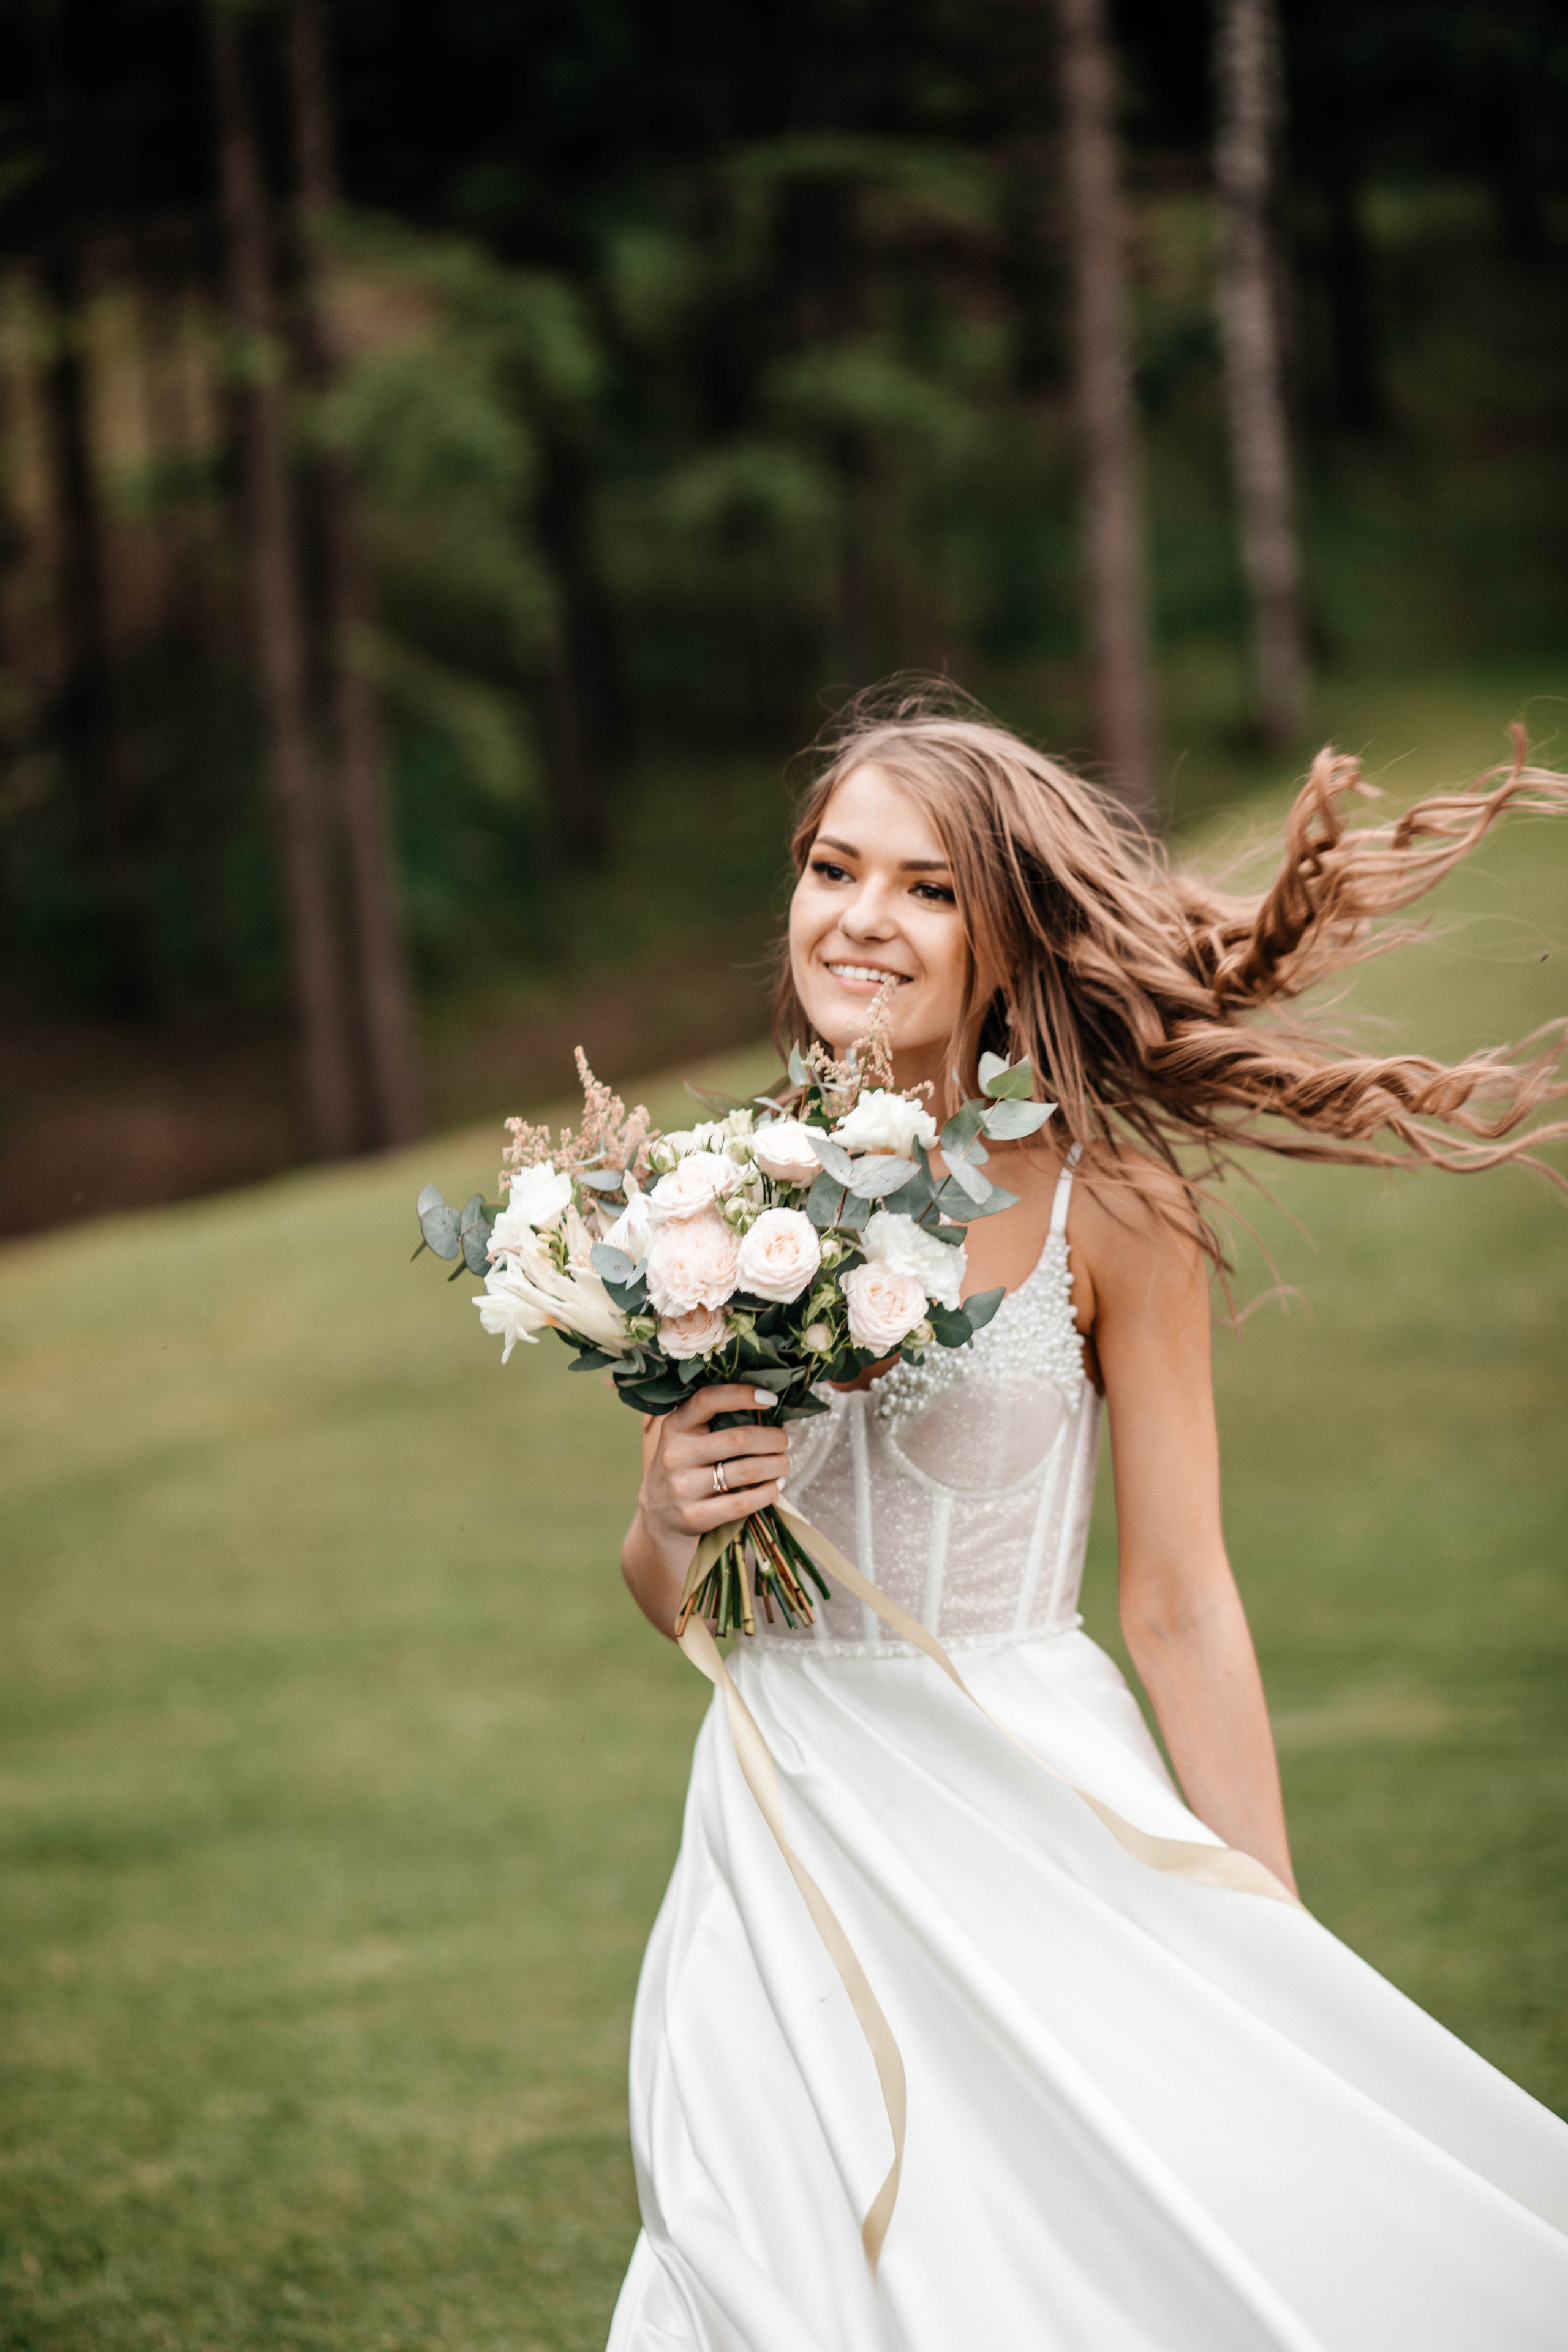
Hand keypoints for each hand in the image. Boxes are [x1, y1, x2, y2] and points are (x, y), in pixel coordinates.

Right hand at [622, 1385, 789, 1635]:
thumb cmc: (686, 1465)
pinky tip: (775, 1486)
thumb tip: (768, 1404)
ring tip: (784, 1463)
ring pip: (746, 1471)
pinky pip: (743, 1502)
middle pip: (738, 1439)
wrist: (659, 1513)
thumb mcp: (687, 1436)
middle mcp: (676, 1454)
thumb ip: (715, 1419)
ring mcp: (683, 1487)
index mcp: (675, 1426)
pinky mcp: (694, 1516)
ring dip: (776, 1465)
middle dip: (772, 1439)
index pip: (708, 1400)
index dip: (742, 1395)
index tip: (771, 1399)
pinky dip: (768, 1492)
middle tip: (784, 1441)